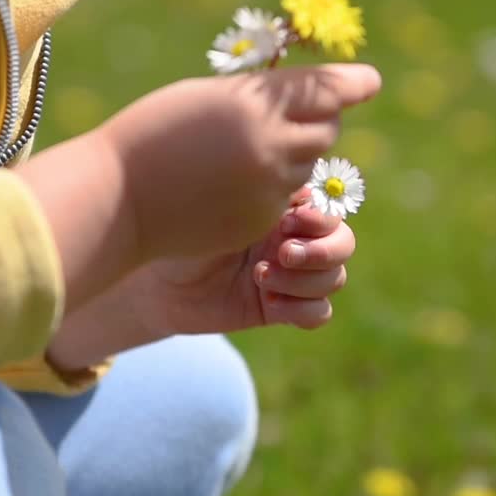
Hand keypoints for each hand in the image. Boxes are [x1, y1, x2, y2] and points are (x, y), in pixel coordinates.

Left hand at [44, 190, 358, 370]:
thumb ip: (259, 188)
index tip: (290, 216)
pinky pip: (318, 312)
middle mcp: (293, 237)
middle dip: (321, 249)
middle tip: (281, 251)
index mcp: (283, 204)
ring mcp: (289, 274)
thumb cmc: (179, 225)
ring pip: (333, 278)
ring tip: (261, 275)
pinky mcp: (280, 308)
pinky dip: (300, 307)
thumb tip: (300, 183)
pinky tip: (265, 297)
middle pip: (343, 243)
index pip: (330, 207)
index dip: (320, 216)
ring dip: (303, 278)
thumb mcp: (219, 201)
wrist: (153, 276)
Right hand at [102, 64, 379, 262]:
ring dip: (293, 153)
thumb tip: (303, 94)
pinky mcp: (260, 221)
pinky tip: (234, 182)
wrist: (120, 198)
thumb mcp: (206, 98)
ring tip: (248, 148)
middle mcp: (271, 146)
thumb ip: (257, 96)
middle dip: (316, 119)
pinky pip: (285, 197)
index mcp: (255, 105)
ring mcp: (268, 189)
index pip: (328, 89)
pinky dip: (272, 186)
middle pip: (328, 127)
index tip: (369, 82)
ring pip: (308, 164)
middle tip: (291, 114)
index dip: (352, 83)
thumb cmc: (153, 134)